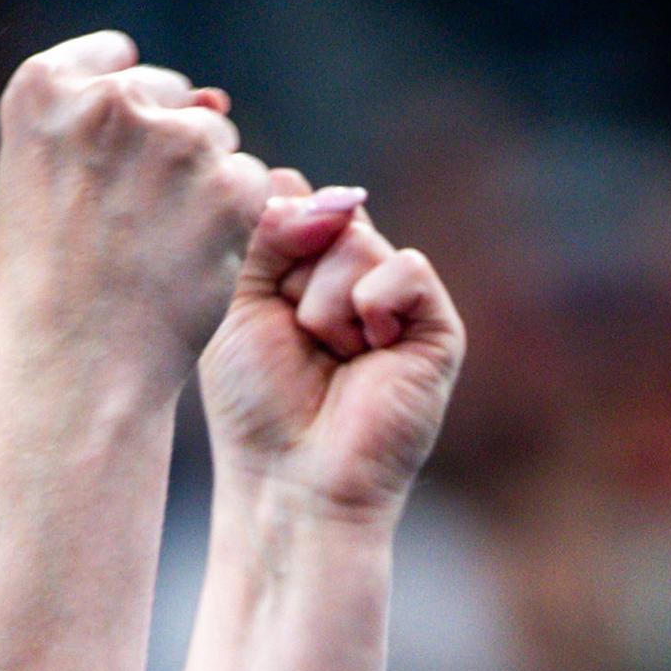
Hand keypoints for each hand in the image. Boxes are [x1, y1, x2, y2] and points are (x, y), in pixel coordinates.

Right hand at [0, 33, 277, 384]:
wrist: (72, 368)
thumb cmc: (49, 284)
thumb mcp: (38, 180)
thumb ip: (100, 122)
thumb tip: (216, 100)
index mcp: (41, 89)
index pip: (112, 59)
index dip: (115, 121)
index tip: (95, 177)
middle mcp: (107, 101)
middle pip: (170, 94)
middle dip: (161, 149)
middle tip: (122, 227)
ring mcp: (172, 141)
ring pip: (215, 137)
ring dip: (199, 184)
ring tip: (150, 250)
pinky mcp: (228, 187)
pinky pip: (251, 183)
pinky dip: (231, 223)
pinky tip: (185, 264)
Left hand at [200, 178, 464, 519]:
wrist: (291, 478)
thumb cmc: (254, 403)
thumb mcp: (235, 303)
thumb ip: (265, 231)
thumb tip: (325, 192)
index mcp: (301, 268)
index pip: (289, 198)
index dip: (265, 238)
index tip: (253, 301)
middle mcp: (351, 275)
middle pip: (324, 212)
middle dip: (290, 275)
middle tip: (291, 336)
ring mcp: (396, 298)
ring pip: (357, 240)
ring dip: (322, 305)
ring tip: (326, 357)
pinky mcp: (436, 324)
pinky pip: (403, 269)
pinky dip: (370, 310)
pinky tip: (365, 356)